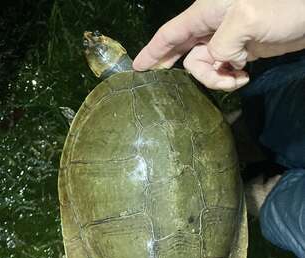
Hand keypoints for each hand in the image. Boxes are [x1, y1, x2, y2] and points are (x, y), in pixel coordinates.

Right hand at [133, 0, 304, 90]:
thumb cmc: (285, 5)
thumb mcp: (247, 19)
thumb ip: (221, 44)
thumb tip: (216, 60)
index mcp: (206, 13)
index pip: (170, 34)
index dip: (151, 51)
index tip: (136, 67)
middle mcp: (211, 26)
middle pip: (184, 54)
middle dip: (183, 70)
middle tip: (167, 85)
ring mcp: (224, 40)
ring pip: (204, 68)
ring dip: (217, 79)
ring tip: (238, 76)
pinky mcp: (239, 51)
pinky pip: (221, 71)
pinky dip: (229, 79)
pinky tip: (243, 75)